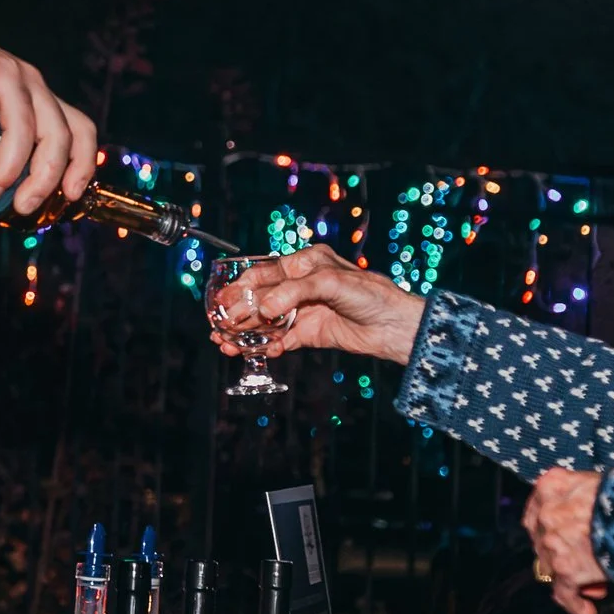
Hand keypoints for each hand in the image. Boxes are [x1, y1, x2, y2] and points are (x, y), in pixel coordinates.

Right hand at [0, 21, 97, 213]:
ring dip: (7, 170)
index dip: (82, 164)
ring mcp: (7, 75)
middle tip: (22, 205)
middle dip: (44, 178)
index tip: (69, 194)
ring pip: (23, 130)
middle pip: (57, 136)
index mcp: (42, 98)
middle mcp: (32, 85)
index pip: (80, 129)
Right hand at [207, 246, 424, 363]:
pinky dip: (267, 346)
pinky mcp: (311, 334)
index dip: (241, 287)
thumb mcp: (331, 282)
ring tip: (226, 343)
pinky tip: (253, 351)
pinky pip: (282, 340)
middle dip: (238, 312)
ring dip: (247, 332)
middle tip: (218, 325)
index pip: (264, 272)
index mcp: (306, 263)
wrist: (395, 326)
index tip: (221, 301)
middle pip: (261, 298)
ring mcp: (305, 310)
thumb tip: (264, 307)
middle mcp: (302, 285)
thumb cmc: (370, 294)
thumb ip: (295, 291)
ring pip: (268, 321)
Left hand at [524, 469, 607, 613]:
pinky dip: (575, 604)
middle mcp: (545, 515)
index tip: (560, 538)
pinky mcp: (566, 569)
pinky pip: (564, 594)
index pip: (535, 513)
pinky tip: (588, 611)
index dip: (548, 530)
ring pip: (551, 570)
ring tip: (595, 587)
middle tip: (585, 563)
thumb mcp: (595, 481)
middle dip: (564, 556)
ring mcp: (553, 543)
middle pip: (543, 543)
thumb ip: (576, 494)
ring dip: (571, 579)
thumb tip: (580, 512)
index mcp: (550, 487)